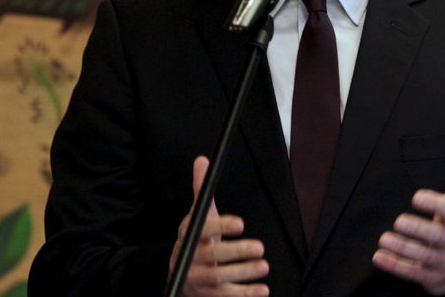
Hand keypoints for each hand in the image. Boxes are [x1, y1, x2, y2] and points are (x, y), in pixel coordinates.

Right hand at [170, 156, 269, 295]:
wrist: (180, 272)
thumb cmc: (197, 238)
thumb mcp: (198, 215)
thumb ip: (201, 191)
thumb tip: (202, 160)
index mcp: (190, 236)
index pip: (203, 230)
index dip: (221, 227)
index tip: (241, 223)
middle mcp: (191, 258)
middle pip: (211, 258)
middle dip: (236, 253)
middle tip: (260, 247)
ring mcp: (199, 279)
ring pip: (219, 279)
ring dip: (243, 274)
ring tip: (264, 266)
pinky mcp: (209, 295)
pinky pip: (226, 296)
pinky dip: (245, 295)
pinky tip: (263, 290)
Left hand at [372, 155, 444, 295]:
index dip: (434, 204)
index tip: (416, 196)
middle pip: (437, 236)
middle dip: (418, 229)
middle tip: (399, 221)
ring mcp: (444, 262)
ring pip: (423, 256)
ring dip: (402, 248)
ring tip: (384, 239)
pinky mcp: (432, 278)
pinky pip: (412, 272)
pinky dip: (395, 266)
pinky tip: (379, 256)